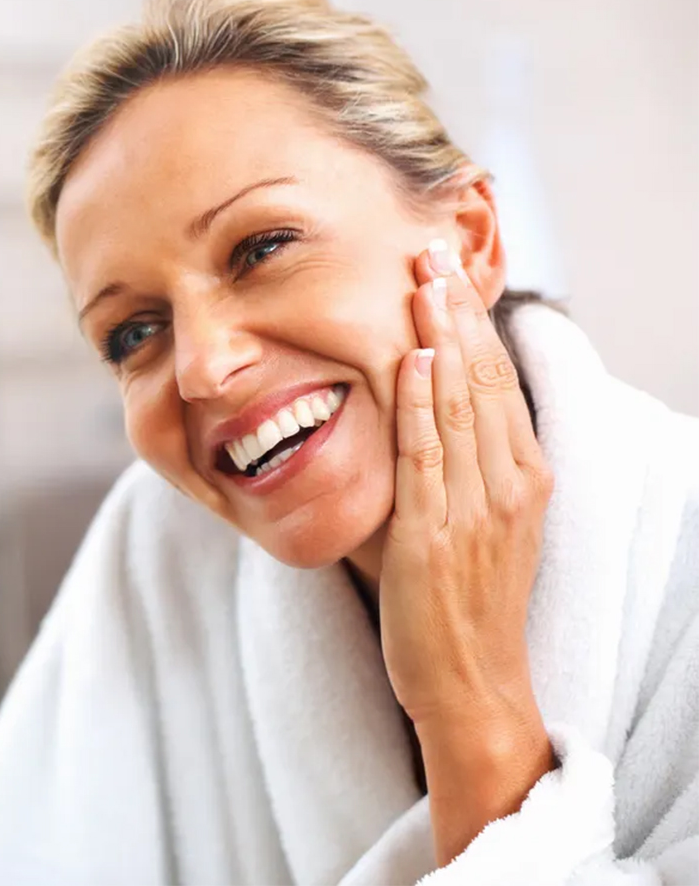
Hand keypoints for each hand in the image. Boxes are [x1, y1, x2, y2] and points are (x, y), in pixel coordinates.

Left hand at [377, 240, 553, 728]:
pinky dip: (420, 405)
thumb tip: (424, 405)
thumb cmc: (468, 603)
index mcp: (524, 477)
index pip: (499, 381)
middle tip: (433, 252)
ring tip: (422, 283)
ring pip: (459, 406)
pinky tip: (411, 359)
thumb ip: (461, 465)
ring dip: (438, 338)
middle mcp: (509, 486)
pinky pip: (427, 457)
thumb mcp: (483, 524)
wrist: (473, 685)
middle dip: (457, 312)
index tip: (451, 274)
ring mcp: (475, 510)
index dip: (474, 323)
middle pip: (483, 380)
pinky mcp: (434, 536)